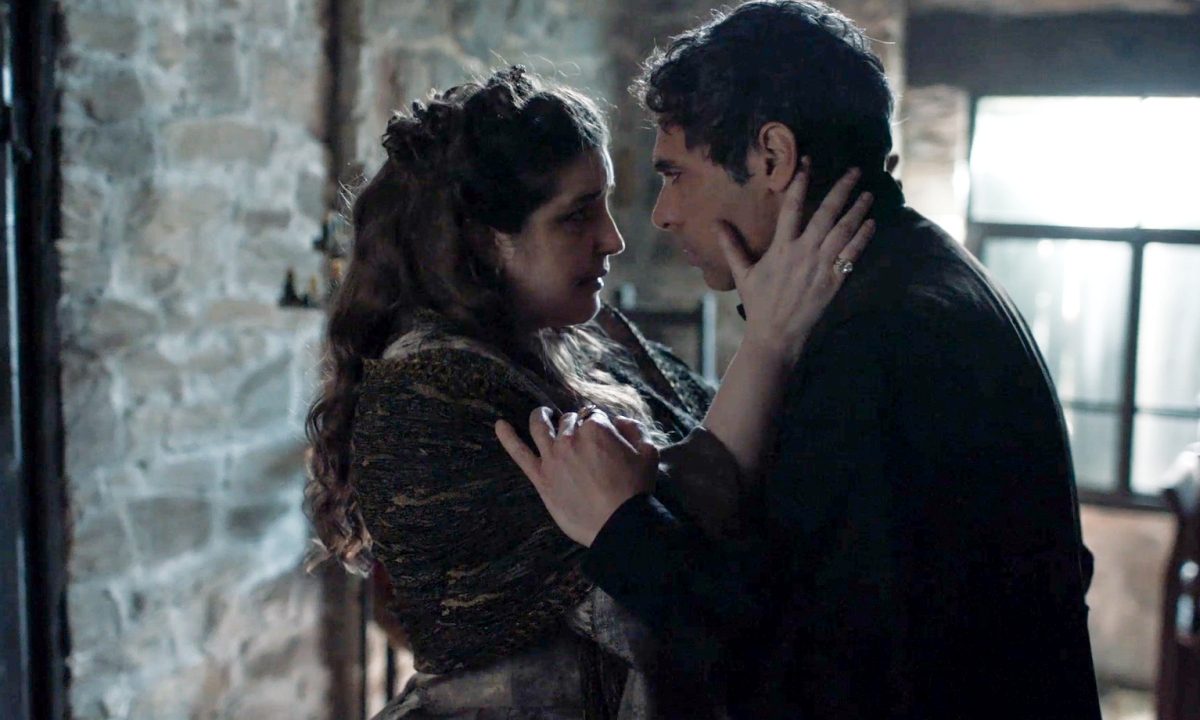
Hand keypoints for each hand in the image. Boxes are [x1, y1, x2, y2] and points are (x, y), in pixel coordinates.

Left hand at [495, 408, 658, 546]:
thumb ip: (635, 429)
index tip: (601, 433)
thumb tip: (619, 421)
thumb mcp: (648, 453)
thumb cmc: (635, 489)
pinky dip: (508, 437)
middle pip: (568, 421)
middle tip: (579, 436)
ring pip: (540, 427)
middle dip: (574, 424)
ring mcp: (553, 457)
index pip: (593, 415)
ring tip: (542, 415)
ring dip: (540, 417)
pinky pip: (519, 453)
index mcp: (596, 428)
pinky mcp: (541, 478)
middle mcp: (571, 438)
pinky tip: (499, 426)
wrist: (618, 524)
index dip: (598, 423)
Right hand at [718, 158, 875, 362]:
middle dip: (841, 190)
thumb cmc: (759, 304)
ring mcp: (821, 266)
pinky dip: (862, 238)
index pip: (792, 207)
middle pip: (826, 214)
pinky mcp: (834, 281)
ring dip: (858, 210)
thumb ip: (732, 246)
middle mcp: (803, 253)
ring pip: (844, 231)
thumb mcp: (743, 273)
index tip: (809, 163)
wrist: (776, 335)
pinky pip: (852, 255)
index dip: (801, 183)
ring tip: (868, 193)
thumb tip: (716, 223)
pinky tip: (871, 224)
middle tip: (855, 171)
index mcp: (781, 248)